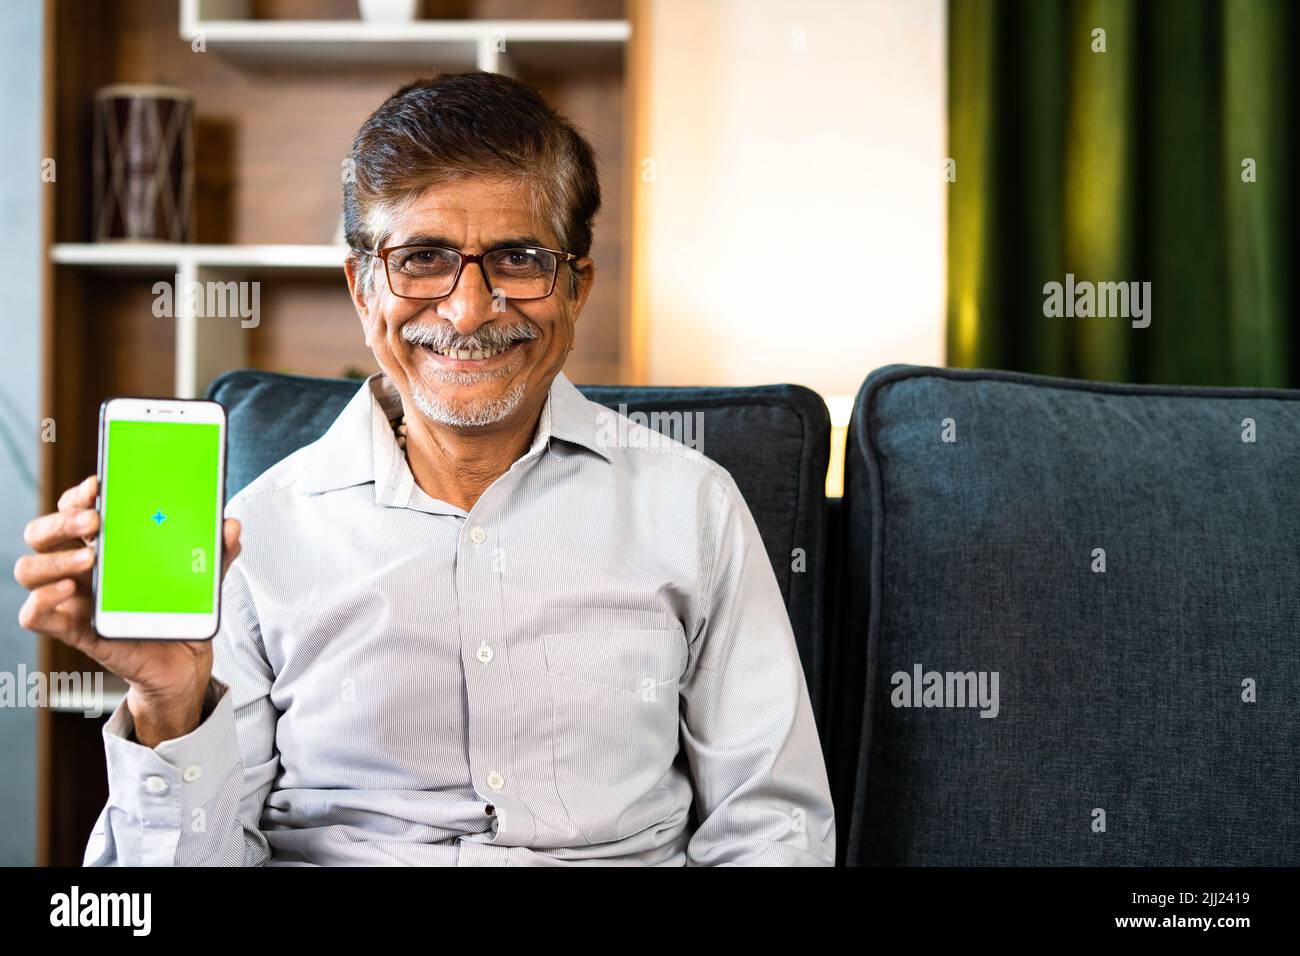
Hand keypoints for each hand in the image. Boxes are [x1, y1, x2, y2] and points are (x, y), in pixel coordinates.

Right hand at [14, 474, 241, 743]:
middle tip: (94, 521)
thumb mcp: (204, 575)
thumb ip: (217, 551)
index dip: (78, 495)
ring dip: (53, 559)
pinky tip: (68, 592)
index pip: (74, 509)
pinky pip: (36, 616)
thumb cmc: (181, 609)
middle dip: (61, 520)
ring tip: (89, 560)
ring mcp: (75, 598)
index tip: (99, 486)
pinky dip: (41, 602)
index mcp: (107, 545)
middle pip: (43, 533)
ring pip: (31, 570)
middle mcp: (82, 567)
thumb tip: (230, 525)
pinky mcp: (77, 630)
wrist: (185, 660)